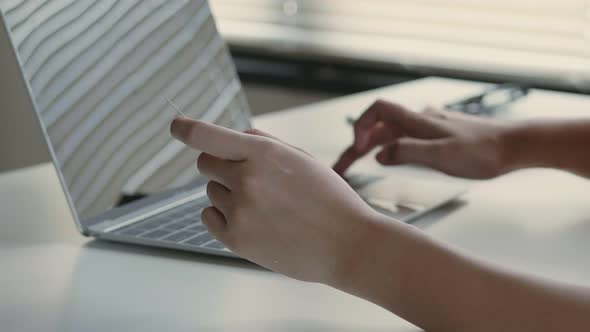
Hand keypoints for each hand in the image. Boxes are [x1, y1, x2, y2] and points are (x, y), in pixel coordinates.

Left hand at [170, 118, 379, 283]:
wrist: (347, 244)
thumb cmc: (329, 199)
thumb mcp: (302, 159)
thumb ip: (265, 143)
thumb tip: (236, 135)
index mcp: (264, 153)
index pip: (206, 135)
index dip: (185, 128)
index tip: (176, 126)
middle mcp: (246, 179)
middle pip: (206, 163)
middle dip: (221, 166)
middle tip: (248, 178)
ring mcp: (239, 211)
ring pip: (211, 191)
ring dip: (229, 194)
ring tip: (265, 206)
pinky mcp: (235, 239)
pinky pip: (208, 217)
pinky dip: (222, 216)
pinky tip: (251, 220)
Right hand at [333, 100, 513, 178]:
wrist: (514, 146)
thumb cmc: (482, 152)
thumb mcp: (442, 155)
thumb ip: (408, 153)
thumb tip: (379, 155)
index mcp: (417, 121)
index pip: (377, 111)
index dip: (360, 127)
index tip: (356, 150)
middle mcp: (419, 120)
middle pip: (378, 127)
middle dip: (356, 146)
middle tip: (341, 168)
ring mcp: (429, 127)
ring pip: (391, 134)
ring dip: (371, 147)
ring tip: (356, 164)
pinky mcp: (438, 135)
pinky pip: (405, 138)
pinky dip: (389, 147)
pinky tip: (391, 156)